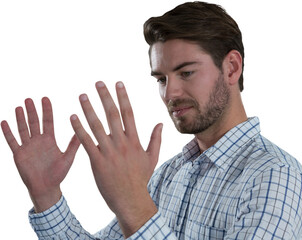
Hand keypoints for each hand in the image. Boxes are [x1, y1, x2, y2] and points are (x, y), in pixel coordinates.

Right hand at [1, 97, 79, 211]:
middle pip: (34, 122)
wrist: (46, 187)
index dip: (46, 110)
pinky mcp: (19, 154)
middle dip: (32, 111)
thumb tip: (82, 132)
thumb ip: (73, 145)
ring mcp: (28, 147)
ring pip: (23, 129)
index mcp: (50, 140)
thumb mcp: (68, 158)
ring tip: (19, 107)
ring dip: (20, 118)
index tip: (45, 98)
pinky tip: (4, 122)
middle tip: (29, 99)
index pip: (48, 121)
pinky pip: (12, 141)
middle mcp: (38, 141)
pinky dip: (8, 132)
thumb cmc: (59, 174)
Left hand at [70, 81, 162, 236]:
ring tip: (82, 95)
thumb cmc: (140, 179)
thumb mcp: (151, 158)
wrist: (131, 200)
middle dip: (105, 97)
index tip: (117, 83)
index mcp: (134, 141)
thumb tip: (160, 123)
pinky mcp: (97, 162)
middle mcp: (122, 143)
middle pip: (112, 115)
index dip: (122, 97)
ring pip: (97, 125)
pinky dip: (79, 129)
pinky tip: (72, 117)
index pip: (128, 113)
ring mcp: (109, 152)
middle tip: (97, 82)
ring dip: (89, 109)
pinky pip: (87, 142)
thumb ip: (155, 139)